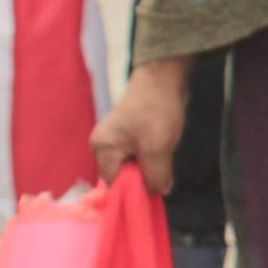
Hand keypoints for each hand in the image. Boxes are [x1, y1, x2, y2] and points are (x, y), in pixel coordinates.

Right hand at [92, 61, 189, 194]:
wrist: (165, 76)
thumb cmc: (157, 111)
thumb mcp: (158, 148)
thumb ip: (156, 175)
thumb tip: (159, 191)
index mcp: (102, 148)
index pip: (113, 182)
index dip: (133, 189)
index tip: (153, 191)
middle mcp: (103, 144)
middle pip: (122, 173)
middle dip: (142, 176)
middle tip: (162, 171)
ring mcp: (116, 137)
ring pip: (133, 163)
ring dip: (150, 164)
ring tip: (164, 155)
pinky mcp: (130, 131)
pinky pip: (139, 151)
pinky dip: (152, 154)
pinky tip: (164, 148)